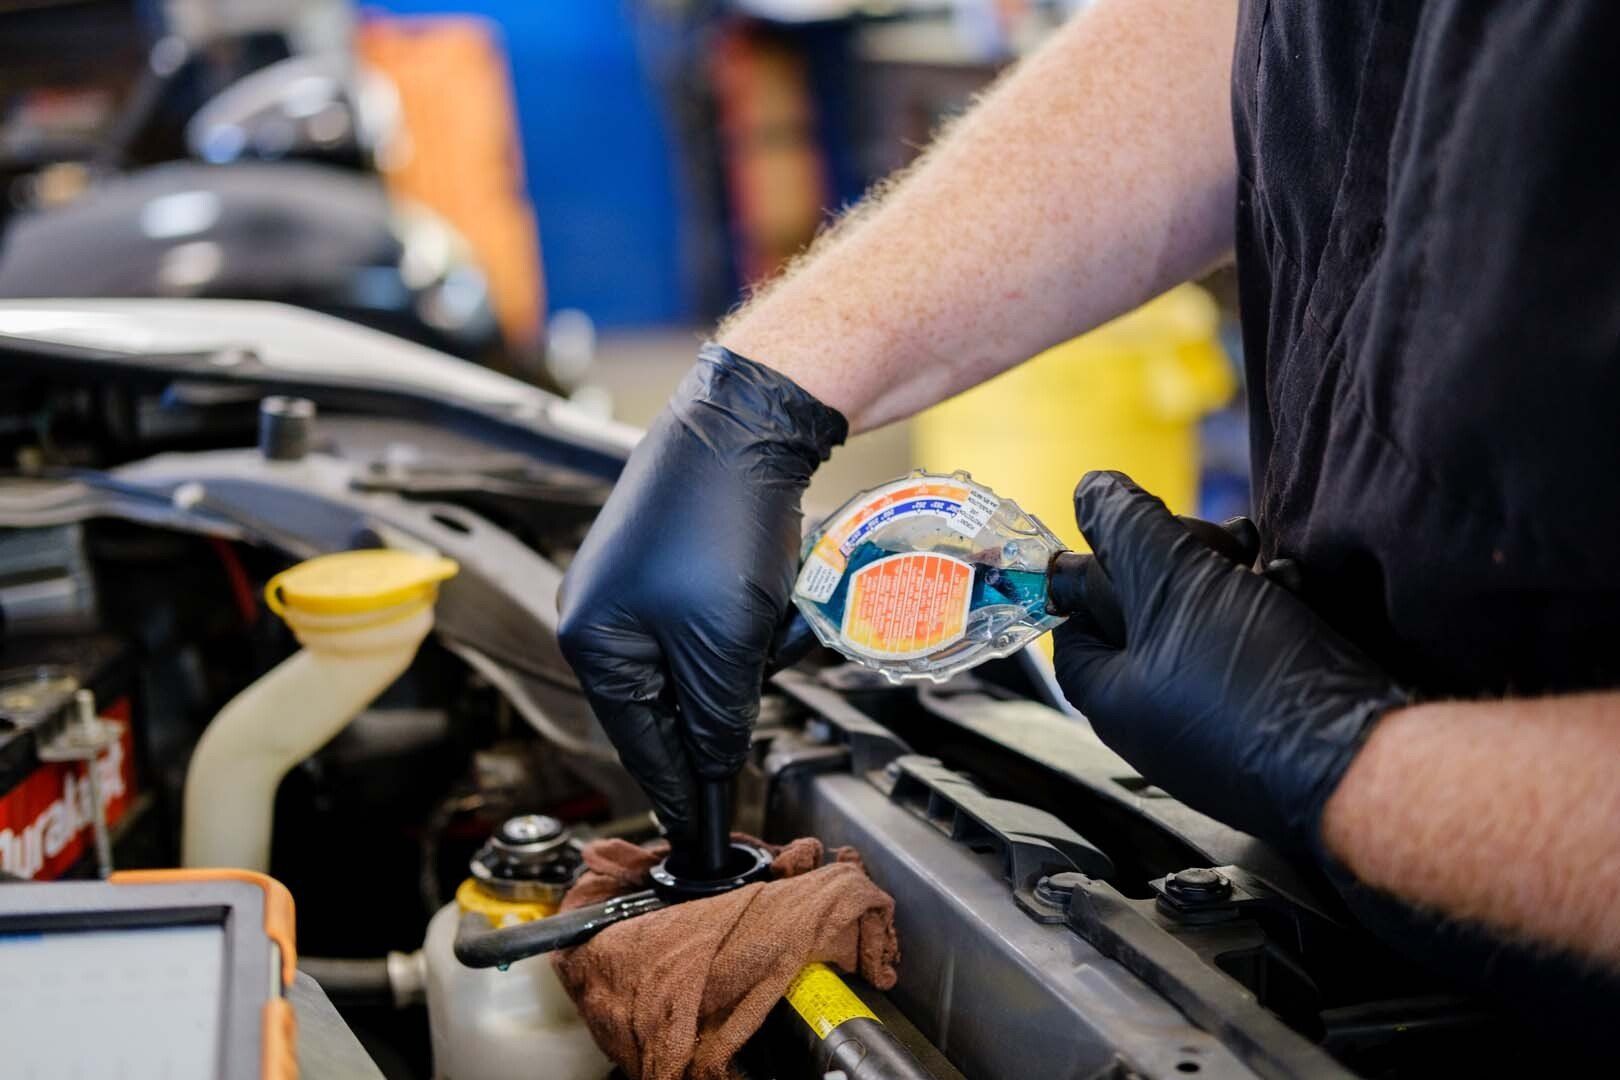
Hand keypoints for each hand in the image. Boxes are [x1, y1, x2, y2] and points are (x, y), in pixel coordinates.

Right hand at [557, 345, 845, 845]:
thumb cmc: (719, 520)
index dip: (680, 788)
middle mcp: (602, 614)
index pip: (640, 743)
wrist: (747, 424)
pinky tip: (769, 587)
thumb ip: (716, 718)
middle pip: (671, 702)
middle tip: (759, 665)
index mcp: (594, 642)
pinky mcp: (674, 559)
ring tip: (767, 610)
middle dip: (728, 690)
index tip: (699, 831)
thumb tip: (711, 769)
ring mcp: (637, 584)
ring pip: (702, 661)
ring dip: (745, 648)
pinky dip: (750, 617)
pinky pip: (715, 621)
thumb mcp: (724, 645)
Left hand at [1052, 471, 1407, 855]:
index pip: (1073, 623)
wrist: (1366, 755)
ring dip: (1234, 579)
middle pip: (1146, 615)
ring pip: (1209, 625)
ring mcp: (1216, 724)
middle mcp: (1156, 719)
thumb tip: (1092, 491)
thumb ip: (1128, 529)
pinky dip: (1272, 613)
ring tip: (1260, 560)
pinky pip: (1256, 654)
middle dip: (1182, 562)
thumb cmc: (1255, 683)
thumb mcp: (1175, 582)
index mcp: (1112, 698)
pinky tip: (1296, 593)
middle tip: (1217, 543)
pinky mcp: (1273, 721)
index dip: (1095, 572)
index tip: (1129, 539)